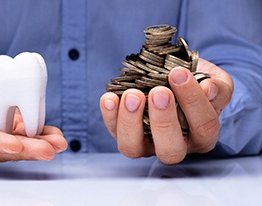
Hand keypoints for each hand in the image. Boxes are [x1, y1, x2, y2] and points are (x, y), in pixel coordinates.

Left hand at [100, 58, 232, 163]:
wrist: (174, 80)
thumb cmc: (196, 83)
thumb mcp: (214, 81)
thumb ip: (218, 87)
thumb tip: (209, 88)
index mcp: (202, 135)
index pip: (203, 125)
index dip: (192, 100)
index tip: (179, 73)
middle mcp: (174, 146)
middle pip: (170, 149)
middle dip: (163, 120)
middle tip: (159, 92)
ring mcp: (146, 144)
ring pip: (134, 148)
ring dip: (130, 121)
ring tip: (133, 95)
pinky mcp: (125, 135)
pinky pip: (113, 131)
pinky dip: (109, 115)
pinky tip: (110, 97)